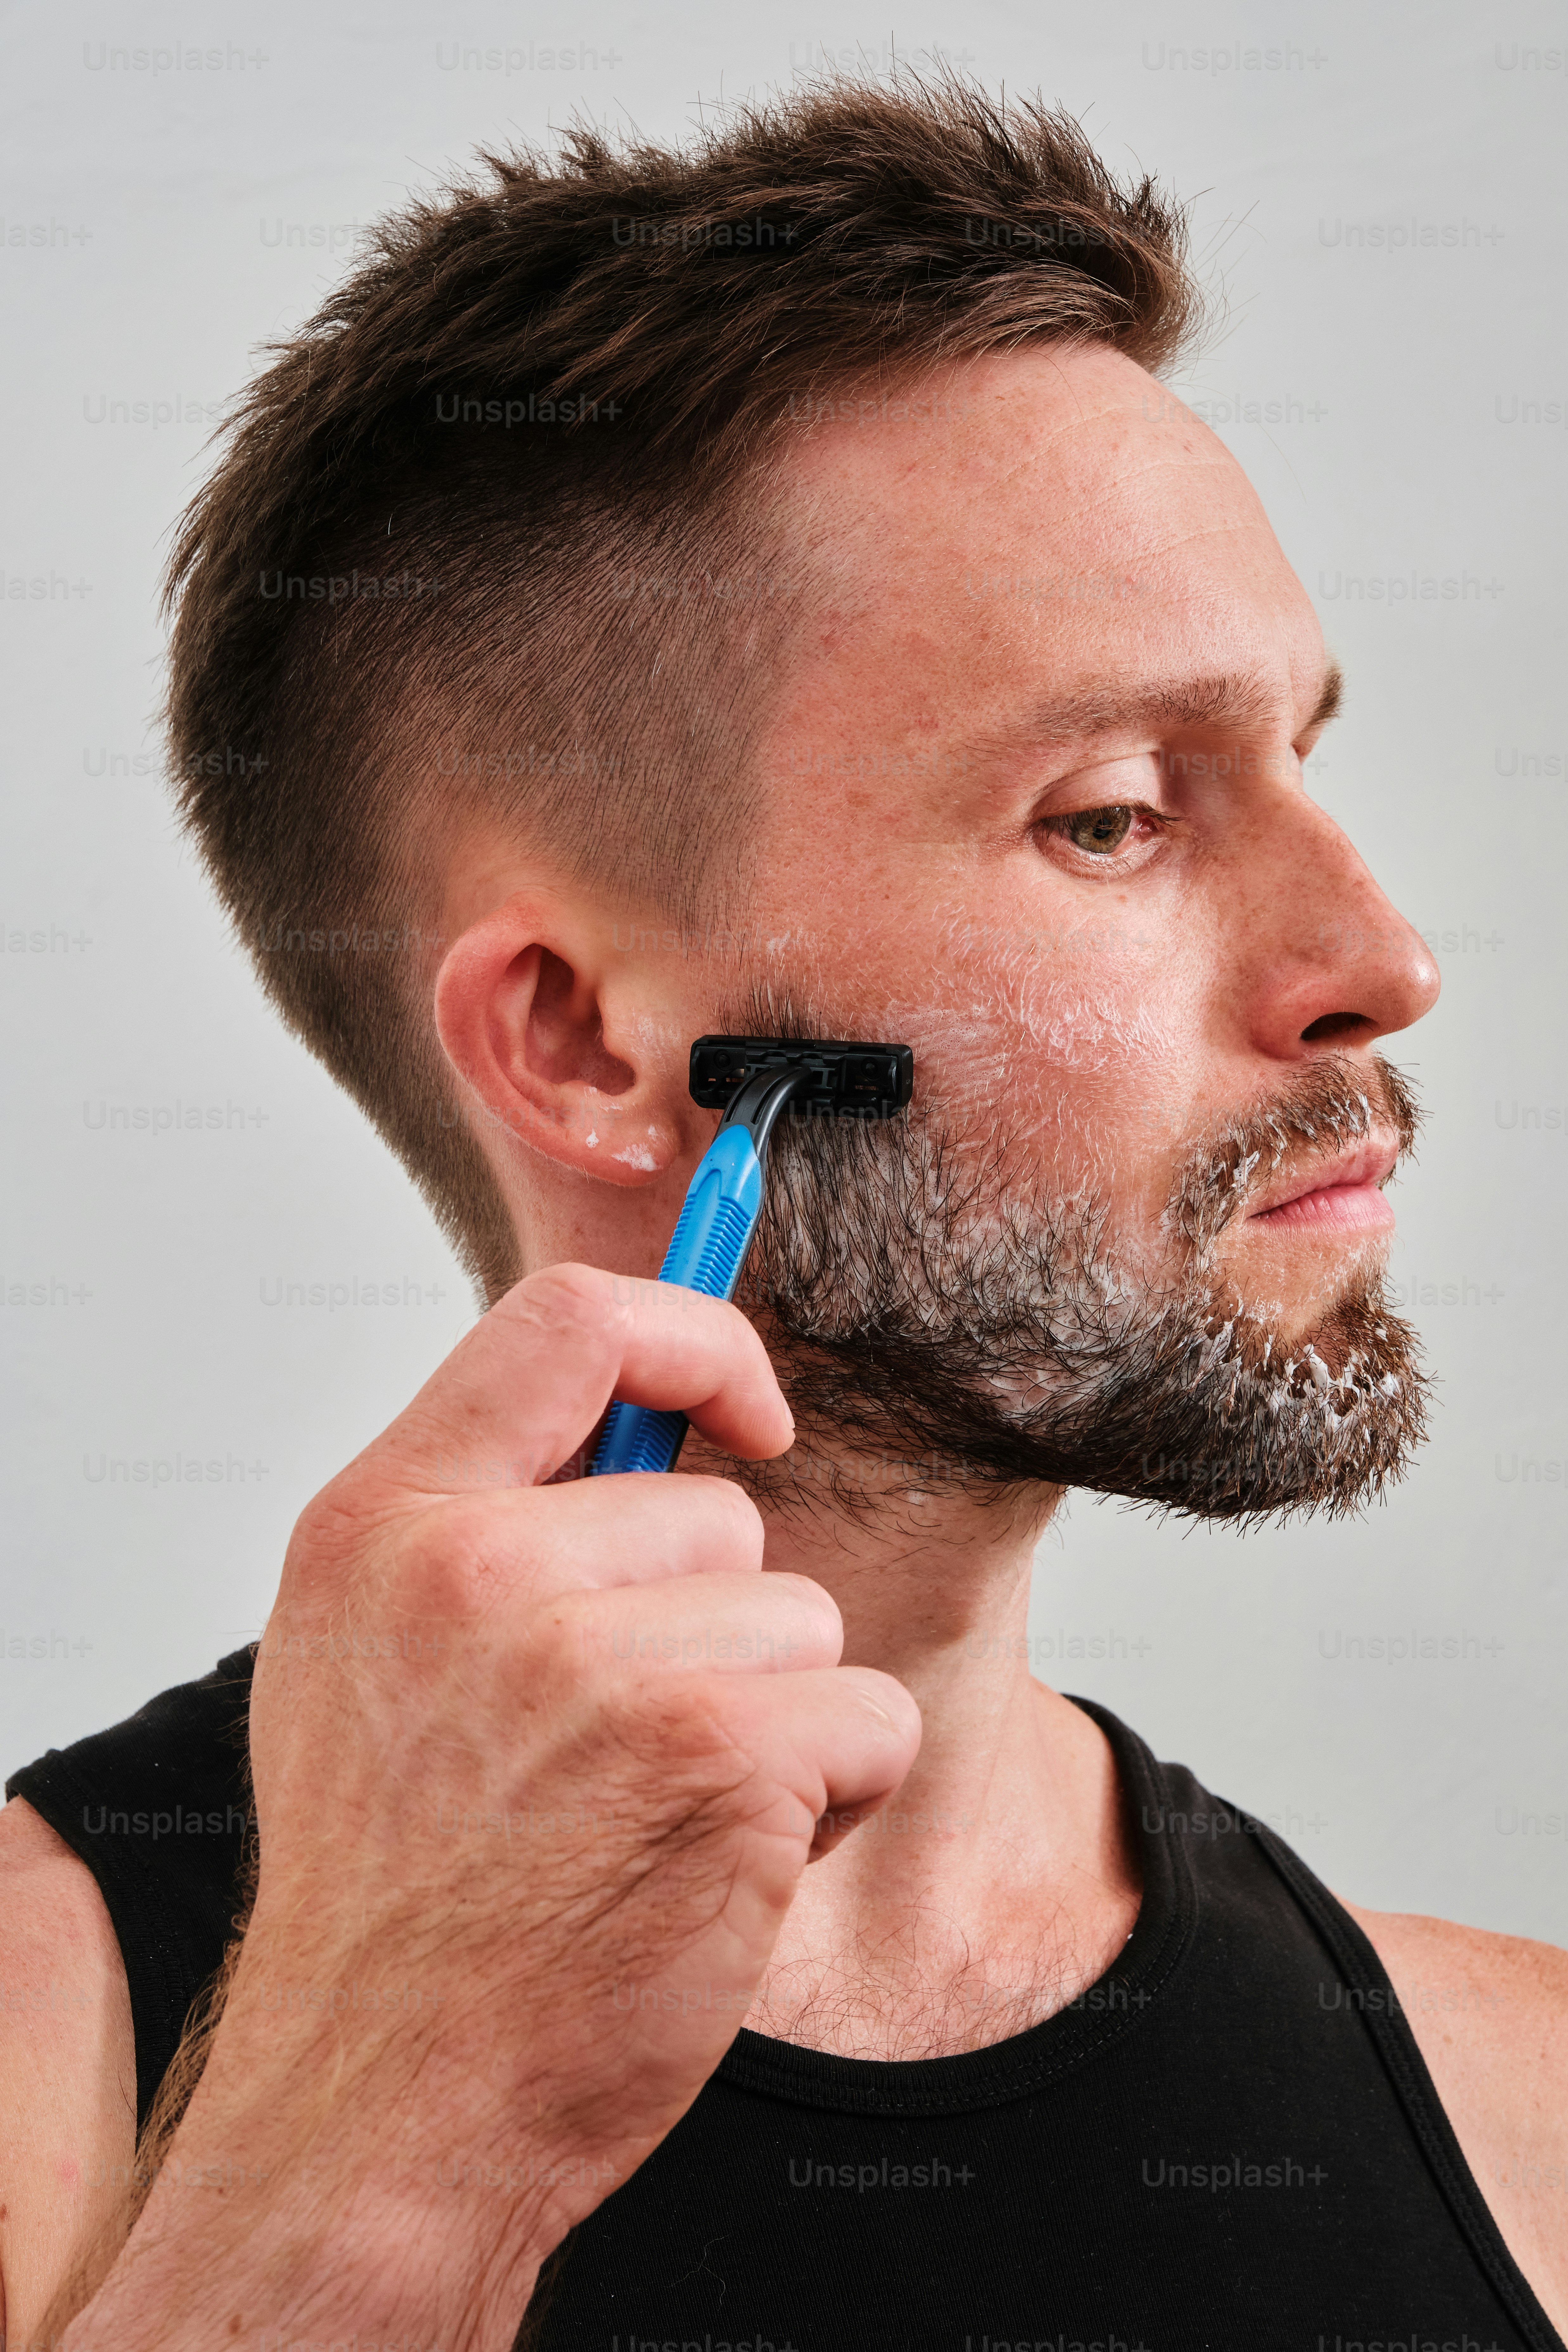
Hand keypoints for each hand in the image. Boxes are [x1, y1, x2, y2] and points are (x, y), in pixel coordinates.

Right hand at [141, 1265, 918, 2347]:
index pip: (570, 1321)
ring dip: (771, 1724)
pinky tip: (719, 1867)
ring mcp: (594, 1664)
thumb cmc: (402, 1889)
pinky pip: (863, 1714)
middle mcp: (477, 1571)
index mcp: (384, 1523)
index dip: (696, 1340)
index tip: (748, 1415)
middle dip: (717, 1633)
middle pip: (721, 1516)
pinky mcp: (714, 1757)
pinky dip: (832, 1796)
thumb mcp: (372, 1656)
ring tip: (648, 1821)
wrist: (386, 2106)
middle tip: (618, 1756)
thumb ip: (481, 1519)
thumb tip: (645, 1415)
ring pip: (799, 1621)